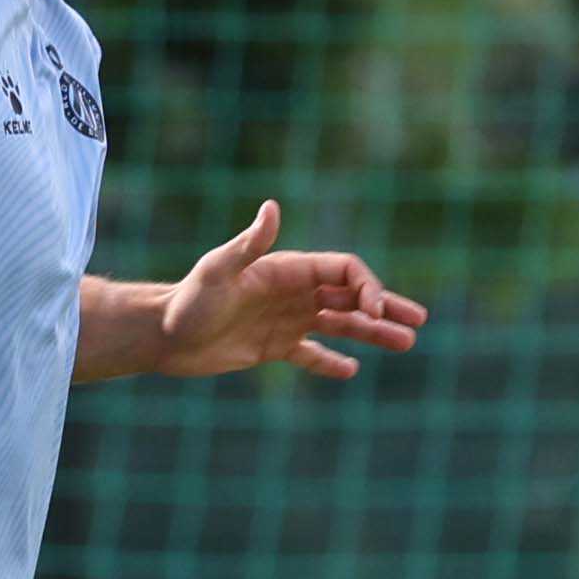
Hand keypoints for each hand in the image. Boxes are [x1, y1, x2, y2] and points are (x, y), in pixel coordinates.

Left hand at [152, 199, 422, 381]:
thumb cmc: (187, 300)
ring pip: (339, 325)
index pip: (343, 272)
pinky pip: (310, 354)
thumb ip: (249, 243)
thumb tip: (272, 208)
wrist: (161, 334)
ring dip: (372, 334)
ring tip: (405, 344)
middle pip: (350, 297)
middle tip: (417, 322)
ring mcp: (286, 319)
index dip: (366, 288)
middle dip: (385, 307)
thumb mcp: (218, 270)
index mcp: (288, 269)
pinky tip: (352, 370)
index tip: (375, 313)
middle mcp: (293, 292)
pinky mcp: (273, 347)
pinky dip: (330, 362)